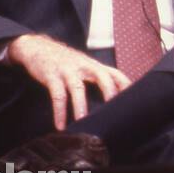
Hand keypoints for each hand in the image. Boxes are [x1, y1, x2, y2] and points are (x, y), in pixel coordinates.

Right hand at [7, 34, 132, 131]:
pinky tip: (60, 125)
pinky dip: (59, 111)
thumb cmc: (67, 62)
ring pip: (77, 88)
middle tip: (113, 111)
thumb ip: (99, 78)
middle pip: (102, 77)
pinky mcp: (52, 76)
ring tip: (83, 122)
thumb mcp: (86, 66)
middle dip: (109, 92)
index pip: (116, 74)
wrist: (39, 47)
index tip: (134, 101)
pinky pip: (57, 95)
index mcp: (95, 66)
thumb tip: (114, 100)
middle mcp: (85, 66)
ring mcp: (68, 70)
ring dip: (80, 106)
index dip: (126, 86)